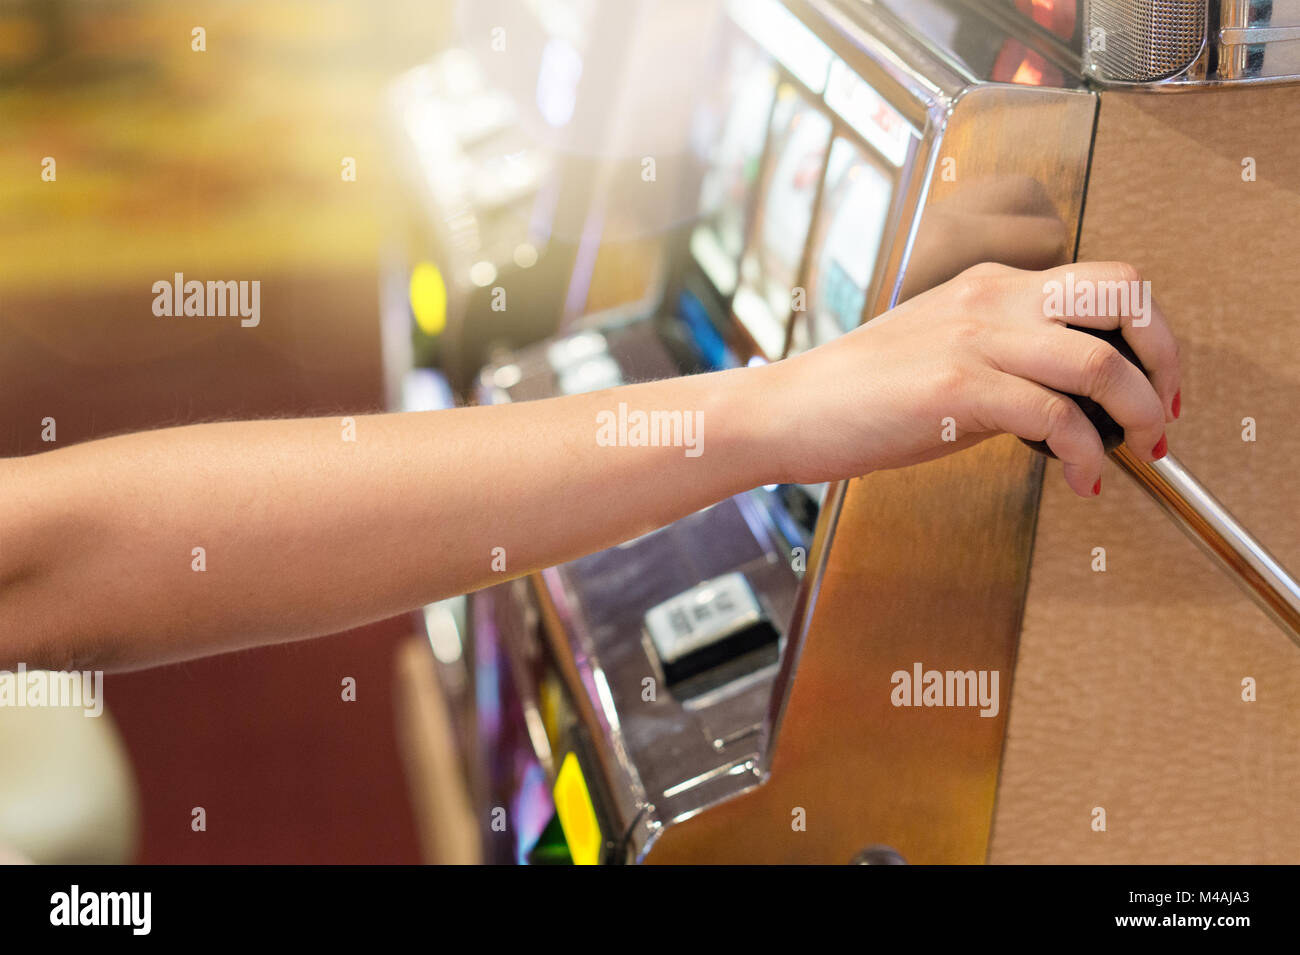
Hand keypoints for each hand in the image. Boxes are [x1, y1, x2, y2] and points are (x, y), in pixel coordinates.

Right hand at [761, 261, 1181, 496]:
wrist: (789, 409)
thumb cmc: (857, 391)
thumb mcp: (943, 350)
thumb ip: (1006, 356)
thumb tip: (1070, 397)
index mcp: (990, 285)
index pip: (1107, 281)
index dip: (1153, 332)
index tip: (1159, 383)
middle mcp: (990, 299)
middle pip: (1122, 293)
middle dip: (1166, 357)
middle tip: (1163, 411)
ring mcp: (973, 340)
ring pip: (1101, 360)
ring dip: (1138, 414)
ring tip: (1136, 450)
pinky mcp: (956, 390)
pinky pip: (1056, 417)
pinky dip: (1087, 456)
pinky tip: (1081, 478)